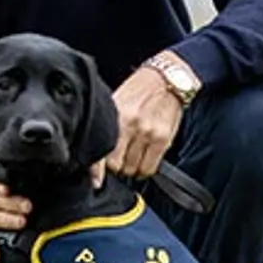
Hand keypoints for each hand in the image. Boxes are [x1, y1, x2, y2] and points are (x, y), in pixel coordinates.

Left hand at [101, 65, 185, 179]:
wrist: (166, 79)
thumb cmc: (138, 90)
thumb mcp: (116, 102)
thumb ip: (107, 125)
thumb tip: (96, 153)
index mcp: (116, 116)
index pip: (102, 152)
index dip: (97, 172)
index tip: (96, 182)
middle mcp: (131, 126)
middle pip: (117, 165)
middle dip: (115, 168)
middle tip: (117, 161)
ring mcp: (148, 134)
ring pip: (133, 169)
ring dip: (130, 169)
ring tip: (130, 158)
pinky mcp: (163, 139)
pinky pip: (150, 168)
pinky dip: (144, 170)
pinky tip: (142, 161)